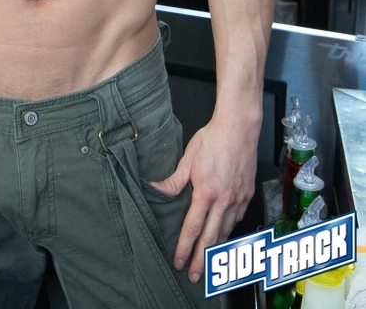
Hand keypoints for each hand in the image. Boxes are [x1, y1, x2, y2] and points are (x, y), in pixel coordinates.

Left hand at [149, 117, 256, 283]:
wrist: (239, 128)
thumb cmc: (212, 139)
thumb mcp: (188, 158)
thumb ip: (174, 181)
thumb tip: (156, 190)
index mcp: (207, 193)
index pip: (193, 227)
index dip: (184, 247)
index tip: (177, 261)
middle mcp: (225, 200)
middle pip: (212, 238)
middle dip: (202, 260)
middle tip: (194, 276)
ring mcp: (238, 199)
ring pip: (226, 231)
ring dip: (217, 248)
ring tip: (209, 262)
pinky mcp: (248, 194)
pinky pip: (237, 219)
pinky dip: (229, 230)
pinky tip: (223, 234)